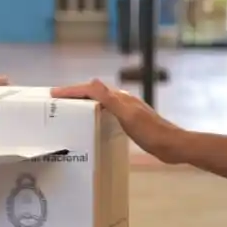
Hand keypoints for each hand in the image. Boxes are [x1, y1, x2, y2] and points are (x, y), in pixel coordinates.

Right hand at [51, 80, 186, 162]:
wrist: (173, 146)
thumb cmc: (151, 133)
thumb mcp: (128, 116)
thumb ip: (110, 99)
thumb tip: (93, 81)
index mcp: (120, 98)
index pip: (91, 89)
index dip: (72, 90)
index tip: (54, 93)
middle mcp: (122, 100)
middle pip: (94, 93)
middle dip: (75, 94)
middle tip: (57, 99)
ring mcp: (127, 110)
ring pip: (100, 102)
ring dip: (84, 102)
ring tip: (69, 108)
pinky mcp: (130, 121)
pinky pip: (106, 111)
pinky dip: (94, 112)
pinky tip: (93, 120)